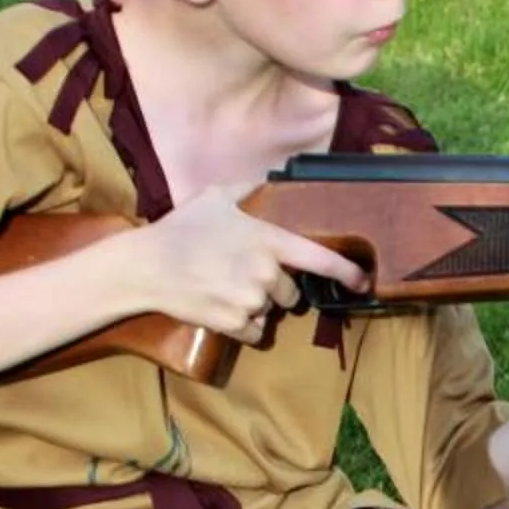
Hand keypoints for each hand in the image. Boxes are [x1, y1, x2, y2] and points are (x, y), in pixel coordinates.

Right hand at [127, 183, 369, 341]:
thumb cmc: (181, 228)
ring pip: (270, 312)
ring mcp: (250, 300)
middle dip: (274, 287)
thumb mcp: (216, 197)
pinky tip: (220, 307)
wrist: (146, 266)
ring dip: (256, 305)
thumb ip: (248, 188)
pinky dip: (242, 326)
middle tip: (241, 274)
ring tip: (224, 287)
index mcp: (268, 241)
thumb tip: (268, 176)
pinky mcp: (233, 324)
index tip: (362, 282)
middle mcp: (266, 273)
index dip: (346, 273)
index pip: (320, 259)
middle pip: (291, 293)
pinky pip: (253, 332)